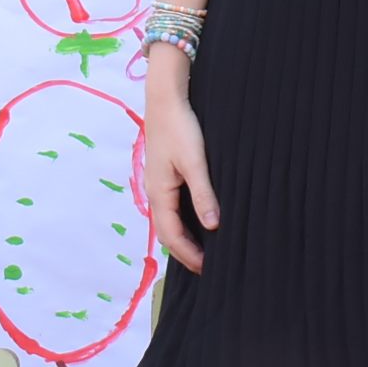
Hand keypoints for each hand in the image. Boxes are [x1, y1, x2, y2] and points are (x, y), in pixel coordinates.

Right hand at [142, 69, 217, 272]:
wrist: (166, 97)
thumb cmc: (180, 127)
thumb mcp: (195, 161)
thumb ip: (203, 193)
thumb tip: (212, 225)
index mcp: (160, 193)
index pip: (172, 236)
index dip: (189, 255)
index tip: (208, 269)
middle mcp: (155, 192)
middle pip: (167, 232)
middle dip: (184, 252)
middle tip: (206, 266)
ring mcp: (158, 183)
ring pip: (168, 220)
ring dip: (183, 237)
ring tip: (203, 249)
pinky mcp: (164, 173)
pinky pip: (171, 207)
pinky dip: (183, 221)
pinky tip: (197, 219)